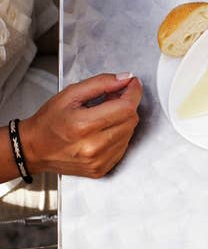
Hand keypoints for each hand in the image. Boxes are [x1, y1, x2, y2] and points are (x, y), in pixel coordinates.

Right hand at [21, 73, 142, 177]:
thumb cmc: (49, 121)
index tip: (133, 84)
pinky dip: (119, 135)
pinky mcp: (101, 169)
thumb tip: (126, 78)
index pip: (126, 107)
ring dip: (123, 120)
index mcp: (83, 126)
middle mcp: (92, 147)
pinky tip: (104, 130)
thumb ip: (101, 83)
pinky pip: (123, 147)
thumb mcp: (70, 94)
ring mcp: (98, 161)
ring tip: (105, 115)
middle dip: (126, 104)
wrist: (33, 149)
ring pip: (130, 132)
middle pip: (131, 119)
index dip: (133, 92)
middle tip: (112, 98)